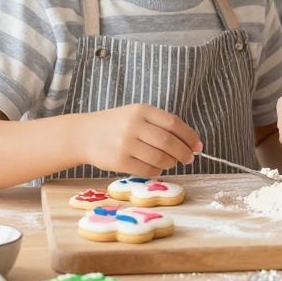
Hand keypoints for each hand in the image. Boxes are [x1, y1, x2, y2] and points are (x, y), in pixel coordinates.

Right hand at [77, 105, 200, 174]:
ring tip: (172, 162)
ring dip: (171, 162)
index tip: (198, 146)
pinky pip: (147, 169)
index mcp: (141, 110)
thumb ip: (159, 125)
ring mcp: (125, 143)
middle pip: (168, 142)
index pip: (173, 123)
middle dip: (184, 152)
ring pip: (159, 158)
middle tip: (189, 158)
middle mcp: (134, 125)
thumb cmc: (115, 125)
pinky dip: (157, 170)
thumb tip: (190, 143)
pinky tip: (157, 167)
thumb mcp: (135, 115)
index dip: (189, 136)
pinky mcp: (119, 160)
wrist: (83, 134)